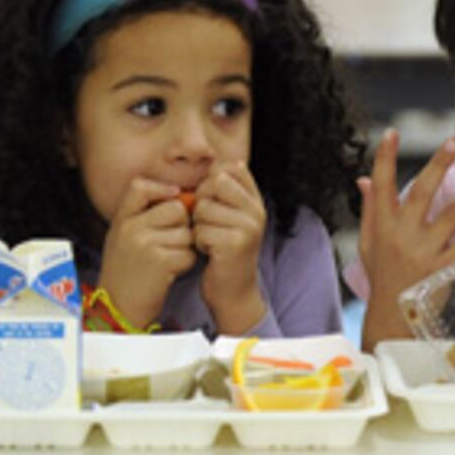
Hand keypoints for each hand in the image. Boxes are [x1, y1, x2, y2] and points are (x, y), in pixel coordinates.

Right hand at [97, 178, 196, 328]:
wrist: (117, 308)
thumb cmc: (124, 274)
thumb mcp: (121, 239)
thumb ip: (141, 218)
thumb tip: (179, 199)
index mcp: (121, 220)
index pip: (140, 186)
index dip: (162, 189)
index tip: (173, 197)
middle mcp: (131, 228)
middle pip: (175, 208)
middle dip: (183, 223)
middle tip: (175, 240)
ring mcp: (145, 244)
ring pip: (187, 232)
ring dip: (186, 247)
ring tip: (170, 259)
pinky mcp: (161, 262)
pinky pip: (189, 253)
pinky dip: (186, 264)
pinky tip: (172, 272)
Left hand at [192, 161, 267, 327]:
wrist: (233, 291)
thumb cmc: (224, 250)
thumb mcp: (231, 218)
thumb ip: (228, 193)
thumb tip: (226, 162)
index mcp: (255, 201)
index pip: (231, 167)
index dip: (211, 180)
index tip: (211, 200)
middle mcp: (256, 212)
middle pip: (215, 183)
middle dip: (201, 201)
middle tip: (207, 222)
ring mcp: (248, 228)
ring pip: (203, 208)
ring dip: (198, 225)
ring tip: (209, 239)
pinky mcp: (235, 244)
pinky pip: (201, 230)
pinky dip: (197, 242)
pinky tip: (209, 252)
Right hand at [357, 131, 454, 311]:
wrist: (392, 314)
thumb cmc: (380, 273)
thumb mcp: (368, 241)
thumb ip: (368, 209)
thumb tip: (364, 179)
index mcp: (382, 224)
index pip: (380, 185)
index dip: (384, 158)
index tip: (391, 133)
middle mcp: (402, 234)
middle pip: (422, 193)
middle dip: (438, 166)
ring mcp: (423, 251)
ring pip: (451, 217)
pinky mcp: (442, 268)